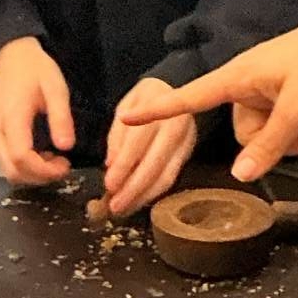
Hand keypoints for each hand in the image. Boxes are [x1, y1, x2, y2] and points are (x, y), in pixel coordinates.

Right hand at [0, 35, 74, 184]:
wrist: (12, 55)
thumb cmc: (34, 69)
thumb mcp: (55, 88)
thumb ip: (61, 117)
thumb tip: (66, 146)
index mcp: (12, 118)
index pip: (21, 157)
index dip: (43, 170)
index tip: (64, 166)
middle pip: (12, 170)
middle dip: (39, 176)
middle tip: (63, 167)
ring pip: (8, 169)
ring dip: (32, 173)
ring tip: (56, 161)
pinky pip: (7, 160)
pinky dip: (25, 166)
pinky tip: (44, 155)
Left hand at [104, 78, 197, 216]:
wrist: (178, 87)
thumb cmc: (147, 98)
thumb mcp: (127, 106)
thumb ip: (118, 134)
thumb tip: (110, 164)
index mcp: (159, 109)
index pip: (138, 142)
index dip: (124, 165)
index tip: (108, 185)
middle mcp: (176, 127)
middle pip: (155, 164)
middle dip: (133, 189)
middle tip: (115, 207)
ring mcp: (186, 142)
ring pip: (166, 176)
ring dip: (143, 196)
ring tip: (124, 210)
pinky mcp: (188, 154)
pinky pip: (172, 177)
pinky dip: (154, 193)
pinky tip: (138, 201)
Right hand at [120, 1, 297, 182]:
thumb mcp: (297, 111)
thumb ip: (268, 145)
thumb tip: (238, 175)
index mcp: (237, 77)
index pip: (190, 97)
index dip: (159, 110)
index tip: (126, 117)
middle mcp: (246, 81)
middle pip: (240, 129)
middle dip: (268, 143)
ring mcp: (266, 85)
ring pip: (261, 130)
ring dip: (286, 139)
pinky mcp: (283, 89)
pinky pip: (277, 120)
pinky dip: (294, 129)